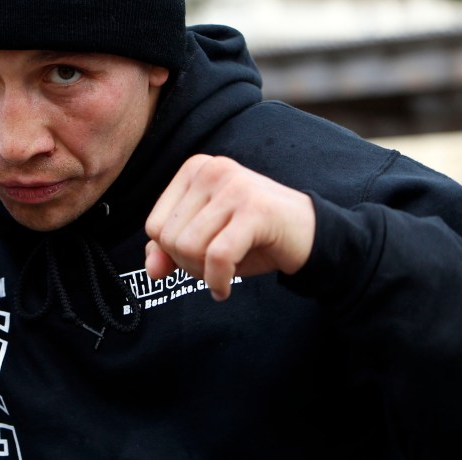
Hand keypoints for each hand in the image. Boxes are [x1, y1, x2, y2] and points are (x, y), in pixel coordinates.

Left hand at [144, 154, 314, 300]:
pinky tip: (225, 289)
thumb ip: (169, 251)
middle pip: (169, 238)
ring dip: (204, 274)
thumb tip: (152, 270)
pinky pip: (217, 257)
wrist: (310, 236)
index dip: (173, 253)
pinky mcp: (255, 209)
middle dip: (189, 265)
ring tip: (225, 271)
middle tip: (216, 267)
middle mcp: (212, 170)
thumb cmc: (252, 237)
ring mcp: (235, 187)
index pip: (155, 226)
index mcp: (195, 170)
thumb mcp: (205, 241)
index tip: (201, 258)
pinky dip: (218, 281)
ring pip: (189, 248)